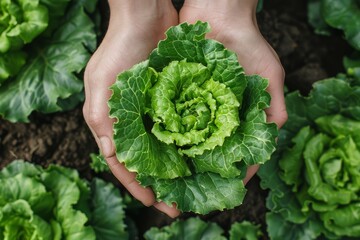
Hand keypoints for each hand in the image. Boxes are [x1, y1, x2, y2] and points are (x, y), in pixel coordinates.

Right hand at [83, 0, 179, 217]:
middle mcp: (134, 121)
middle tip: (178, 206)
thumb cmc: (119, 48)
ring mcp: (154, 111)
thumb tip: (112, 156)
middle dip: (161, 185)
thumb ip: (104, 121)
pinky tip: (201, 158)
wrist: (145, 16)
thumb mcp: (102, 85)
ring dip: (178, 169)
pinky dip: (189, 144)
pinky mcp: (172, 100)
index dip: (137, 186)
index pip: (123, 163)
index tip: (153, 203)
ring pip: (167, 149)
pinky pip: (182, 128)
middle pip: (148, 161)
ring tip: (192, 189)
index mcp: (112, 122)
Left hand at [180, 0, 287, 182]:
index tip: (225, 190)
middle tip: (190, 193)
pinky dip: (164, 133)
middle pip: (207, 149)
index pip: (235, 149)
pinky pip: (169, 117)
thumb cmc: (248, 44)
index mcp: (237, 114)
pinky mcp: (176, 92)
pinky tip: (158, 150)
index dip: (232, 170)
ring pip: (186, 138)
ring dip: (180, 159)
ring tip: (171, 181)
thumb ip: (274, 107)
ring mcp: (194, 104)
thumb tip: (274, 137)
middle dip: (200, 172)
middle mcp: (214, 112)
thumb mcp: (270, 76)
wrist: (219, 13)